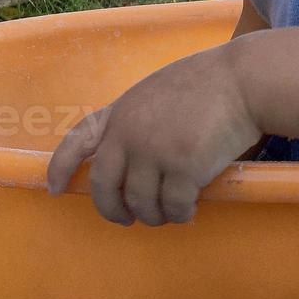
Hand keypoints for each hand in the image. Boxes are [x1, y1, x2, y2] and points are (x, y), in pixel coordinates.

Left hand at [45, 45, 260, 226]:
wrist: (243, 79)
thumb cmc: (209, 82)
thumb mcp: (157, 91)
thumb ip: (137, 120)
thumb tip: (130, 161)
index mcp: (121, 111)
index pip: (78, 141)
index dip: (60, 167)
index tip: (55, 189)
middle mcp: (130, 133)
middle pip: (105, 186)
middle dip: (113, 210)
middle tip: (127, 219)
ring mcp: (155, 152)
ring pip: (141, 204)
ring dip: (154, 216)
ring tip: (169, 213)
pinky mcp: (183, 168)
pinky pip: (174, 206)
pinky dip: (181, 214)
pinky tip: (191, 209)